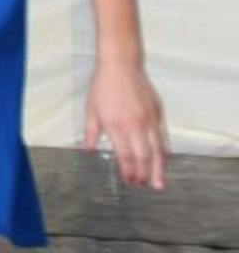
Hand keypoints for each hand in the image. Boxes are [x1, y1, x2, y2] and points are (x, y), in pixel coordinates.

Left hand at [83, 61, 167, 190]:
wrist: (121, 65)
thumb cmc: (103, 86)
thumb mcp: (91, 110)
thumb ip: (91, 133)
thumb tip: (87, 150)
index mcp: (117, 126)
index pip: (125, 156)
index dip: (128, 171)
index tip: (128, 181)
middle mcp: (135, 126)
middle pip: (144, 157)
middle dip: (144, 174)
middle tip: (143, 186)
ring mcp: (149, 120)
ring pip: (158, 150)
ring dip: (158, 169)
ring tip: (159, 183)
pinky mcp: (158, 114)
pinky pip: (163, 137)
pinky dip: (165, 151)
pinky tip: (164, 160)